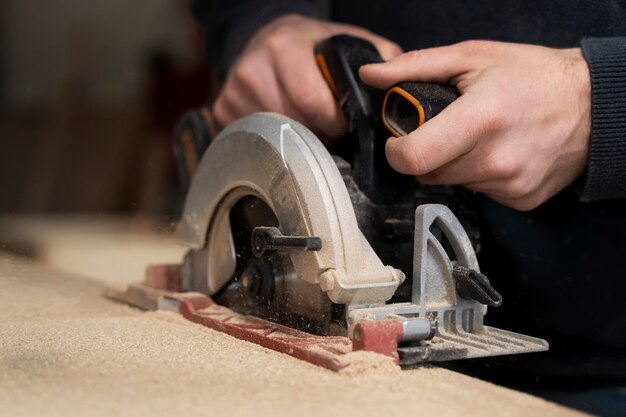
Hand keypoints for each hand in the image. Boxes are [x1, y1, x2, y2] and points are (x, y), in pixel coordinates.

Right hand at [213, 14, 401, 139]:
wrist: (263, 38)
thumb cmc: (307, 45)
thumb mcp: (343, 39)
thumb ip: (377, 57)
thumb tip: (400, 86)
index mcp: (283, 48)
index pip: (310, 101)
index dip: (334, 121)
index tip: (345, 126)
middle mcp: (253, 69)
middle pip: (293, 123)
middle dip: (318, 133)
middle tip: (329, 130)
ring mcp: (235, 92)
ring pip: (275, 136)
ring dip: (297, 139)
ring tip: (309, 126)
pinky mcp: (224, 109)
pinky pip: (257, 139)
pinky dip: (275, 140)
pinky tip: (286, 126)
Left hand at [360, 41, 590, 209]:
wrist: (592, 104)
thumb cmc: (535, 77)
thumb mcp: (472, 57)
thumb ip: (415, 67)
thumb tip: (373, 76)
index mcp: (479, 120)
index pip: (413, 158)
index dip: (396, 151)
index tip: (400, 141)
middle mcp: (495, 159)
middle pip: (429, 174)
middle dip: (428, 153)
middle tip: (448, 129)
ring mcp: (510, 184)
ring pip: (453, 184)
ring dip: (455, 164)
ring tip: (479, 137)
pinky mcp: (521, 199)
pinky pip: (480, 192)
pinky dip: (480, 175)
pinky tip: (498, 152)